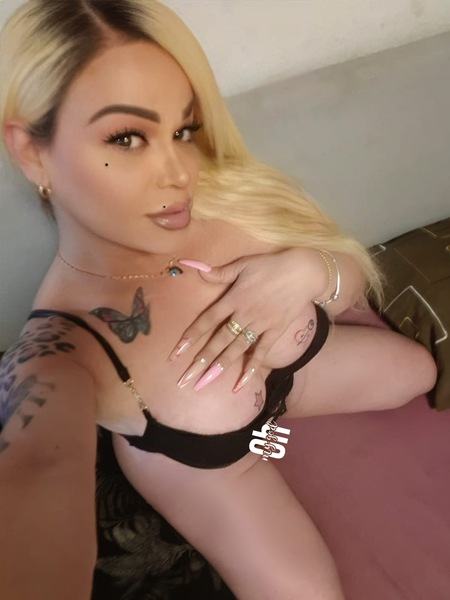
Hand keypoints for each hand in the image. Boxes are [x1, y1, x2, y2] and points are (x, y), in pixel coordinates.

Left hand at [168, 248, 323, 391]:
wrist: (303, 272)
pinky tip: (240, 384)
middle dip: (201, 360)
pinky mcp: (275, 330)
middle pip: (219, 339)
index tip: (177, 352)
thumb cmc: (271, 266)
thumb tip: (196, 269)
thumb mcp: (243, 264)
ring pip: (237, 349)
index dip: (191, 335)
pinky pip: (262, 352)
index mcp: (233, 297)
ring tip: (205, 382)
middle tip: (186, 378)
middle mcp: (244, 314)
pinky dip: (251, 367)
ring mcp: (260, 324)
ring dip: (220, 366)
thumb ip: (220, 272)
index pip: (207, 319)